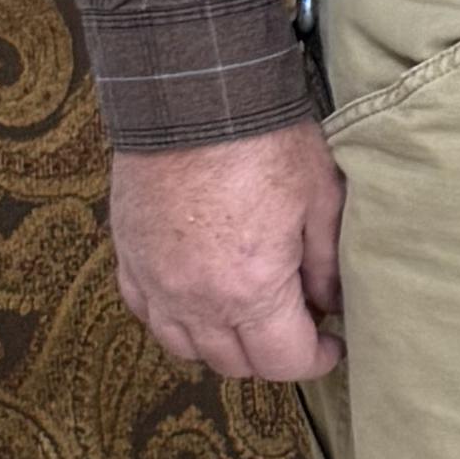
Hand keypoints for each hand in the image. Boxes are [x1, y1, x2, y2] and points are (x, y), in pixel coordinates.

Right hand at [111, 126, 347, 381]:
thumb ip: (326, 264)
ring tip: (249, 315)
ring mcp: (155, 281)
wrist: (192, 95)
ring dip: (221, 343)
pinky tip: (199, 296)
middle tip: (296, 323)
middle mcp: (195, 300)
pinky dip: (175, 317)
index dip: (316, 359)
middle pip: (234, 363)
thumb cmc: (264, 143)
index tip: (331, 343)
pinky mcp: (128, 257)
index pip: (283, 362)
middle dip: (272, 353)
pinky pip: (147, 312)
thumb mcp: (320, 199)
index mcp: (251, 291)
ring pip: (185, 348)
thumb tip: (329, 303)